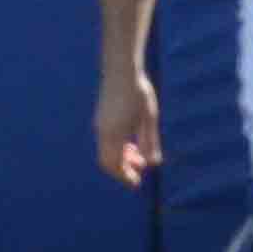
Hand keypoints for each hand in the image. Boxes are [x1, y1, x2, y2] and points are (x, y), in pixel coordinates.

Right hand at [94, 69, 161, 185]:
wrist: (121, 69)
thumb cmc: (138, 91)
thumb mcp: (149, 118)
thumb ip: (150, 141)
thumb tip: (152, 163)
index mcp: (114, 134)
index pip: (115, 165)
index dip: (125, 177)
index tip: (137, 183)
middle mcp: (103, 132)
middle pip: (107, 162)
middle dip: (122, 170)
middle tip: (140, 170)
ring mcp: (100, 125)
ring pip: (106, 152)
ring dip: (121, 158)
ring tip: (139, 155)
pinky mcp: (101, 118)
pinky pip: (106, 142)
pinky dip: (117, 148)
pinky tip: (131, 141)